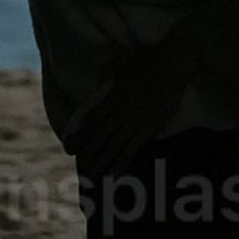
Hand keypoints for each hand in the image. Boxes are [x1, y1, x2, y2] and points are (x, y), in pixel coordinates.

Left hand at [74, 33, 192, 179]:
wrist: (168, 67)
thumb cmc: (146, 62)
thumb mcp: (121, 65)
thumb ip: (108, 72)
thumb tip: (101, 73)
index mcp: (110, 99)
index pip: (90, 121)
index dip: (79, 136)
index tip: (70, 147)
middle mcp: (117, 113)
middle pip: (97, 137)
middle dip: (87, 153)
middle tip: (79, 167)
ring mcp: (131, 123)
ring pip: (110, 147)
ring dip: (100, 162)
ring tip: (92, 176)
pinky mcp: (146, 130)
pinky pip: (130, 151)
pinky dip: (120, 163)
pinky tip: (114, 174)